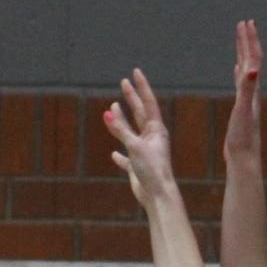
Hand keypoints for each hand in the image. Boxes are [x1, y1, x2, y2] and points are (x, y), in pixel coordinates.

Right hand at [104, 69, 174, 209]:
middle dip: (132, 98)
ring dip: (121, 122)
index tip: (135, 72)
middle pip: (140, 114)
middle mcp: (152, 138)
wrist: (158, 194)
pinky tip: (113, 154)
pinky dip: (120, 155)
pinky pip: (127, 157)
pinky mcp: (138, 166)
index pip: (148, 102)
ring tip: (113, 109)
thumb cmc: (152, 168)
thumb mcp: (135, 145)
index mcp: (156, 130)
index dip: (141, 87)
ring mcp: (145, 152)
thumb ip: (122, 130)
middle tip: (124, 83)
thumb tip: (109, 112)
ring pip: (131, 132)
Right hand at [223, 17, 262, 162]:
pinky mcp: (242, 108)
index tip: (246, 22)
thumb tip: (252, 69)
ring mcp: (248, 100)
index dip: (250, 40)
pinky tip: (237, 72)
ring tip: (241, 41)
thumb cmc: (242, 137)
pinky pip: (241, 84)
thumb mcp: (242, 110)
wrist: (244, 159)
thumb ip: (247, 89)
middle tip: (245, 24)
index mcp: (253, 90)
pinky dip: (239, 73)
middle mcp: (253, 92)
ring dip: (244, 54)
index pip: (253, 59)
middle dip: (248, 41)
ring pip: (247, 71)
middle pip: (252, 61)